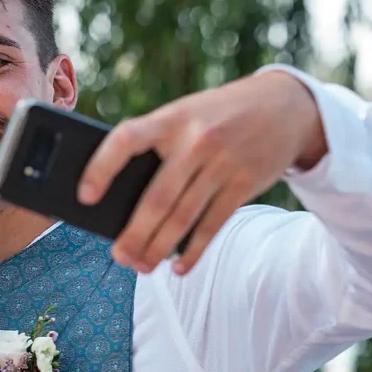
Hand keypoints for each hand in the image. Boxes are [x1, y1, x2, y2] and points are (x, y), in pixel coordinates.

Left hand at [77, 70, 326, 274]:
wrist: (286, 105)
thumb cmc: (217, 115)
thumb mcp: (185, 114)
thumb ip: (157, 145)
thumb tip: (120, 201)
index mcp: (170, 118)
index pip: (126, 140)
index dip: (102, 168)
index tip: (85, 197)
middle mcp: (196, 140)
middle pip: (157, 196)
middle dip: (134, 233)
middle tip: (118, 256)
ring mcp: (223, 163)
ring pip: (183, 216)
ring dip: (159, 247)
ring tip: (141, 266)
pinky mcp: (245, 184)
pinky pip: (213, 225)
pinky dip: (194, 250)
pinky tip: (179, 266)